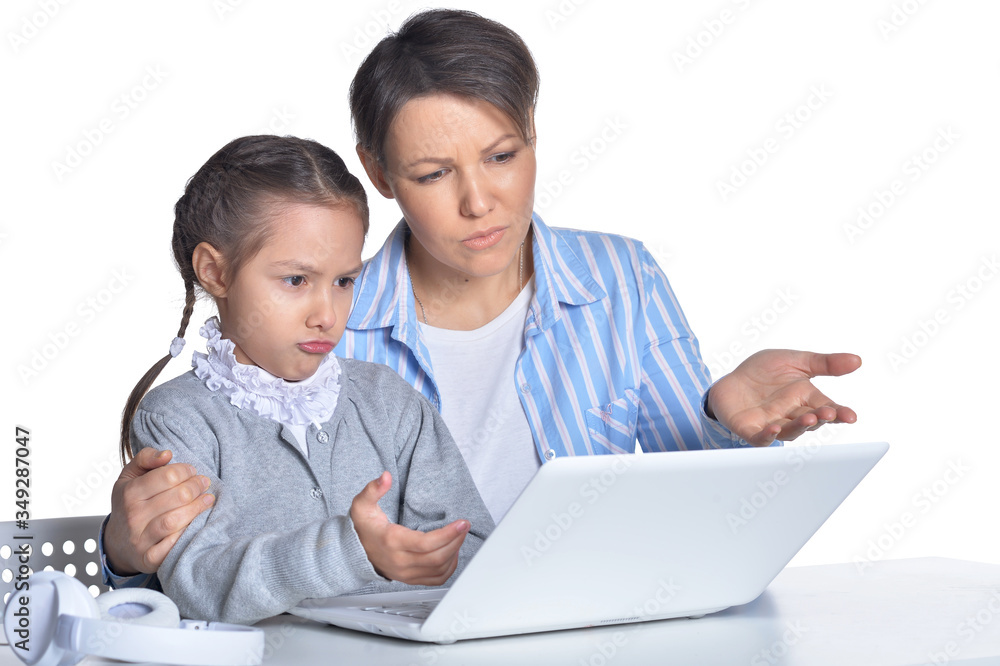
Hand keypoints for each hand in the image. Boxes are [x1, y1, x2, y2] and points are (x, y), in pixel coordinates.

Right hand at [104, 447, 214, 574]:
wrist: (117, 542)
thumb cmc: (129, 504)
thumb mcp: (130, 477)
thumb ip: (145, 458)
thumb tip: (167, 454)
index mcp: (129, 493)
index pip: (168, 476)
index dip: (186, 470)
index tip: (193, 471)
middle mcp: (133, 516)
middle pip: (177, 497)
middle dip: (196, 486)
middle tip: (204, 483)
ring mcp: (140, 539)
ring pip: (175, 520)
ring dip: (198, 508)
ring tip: (208, 499)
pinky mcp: (148, 559)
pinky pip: (172, 546)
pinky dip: (187, 534)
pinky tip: (197, 524)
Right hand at [350, 471, 469, 584]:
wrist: (353, 552)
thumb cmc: (363, 528)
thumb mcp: (362, 504)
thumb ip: (373, 489)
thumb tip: (385, 476)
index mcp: (392, 542)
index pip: (426, 543)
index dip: (448, 534)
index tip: (461, 523)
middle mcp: (400, 561)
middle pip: (437, 557)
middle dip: (456, 541)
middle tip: (464, 527)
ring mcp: (405, 573)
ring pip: (439, 569)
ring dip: (455, 553)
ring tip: (460, 536)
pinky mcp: (410, 579)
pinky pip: (436, 579)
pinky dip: (449, 568)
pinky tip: (452, 554)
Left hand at [707, 350, 860, 446]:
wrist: (731, 379)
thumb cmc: (764, 372)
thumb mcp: (796, 361)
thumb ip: (825, 363)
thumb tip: (857, 360)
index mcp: (805, 398)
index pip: (827, 408)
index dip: (840, 413)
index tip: (851, 416)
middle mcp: (792, 414)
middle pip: (811, 421)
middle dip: (821, 418)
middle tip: (828, 413)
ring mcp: (772, 423)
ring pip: (789, 430)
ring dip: (800, 426)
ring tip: (809, 418)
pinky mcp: (750, 430)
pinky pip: (760, 437)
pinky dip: (768, 436)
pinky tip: (774, 430)